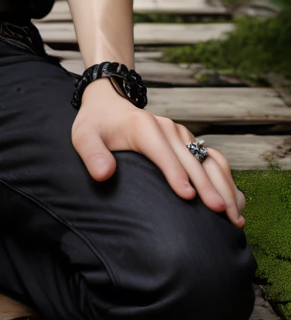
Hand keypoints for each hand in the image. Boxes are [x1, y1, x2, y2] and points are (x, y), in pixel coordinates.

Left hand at [71, 77, 245, 227]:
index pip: (162, 151)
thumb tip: (104, 174)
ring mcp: (182, 135)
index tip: (187, 197)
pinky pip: (214, 160)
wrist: (109, 103)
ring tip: (234, 216)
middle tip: (220, 215)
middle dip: (207, 187)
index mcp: (143, 126)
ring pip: (210, 160)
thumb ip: (92, 154)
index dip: (175, 173)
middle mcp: (168, 128)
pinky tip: (235, 203)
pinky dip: (227, 181)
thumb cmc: (96, 125)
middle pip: (192, 160)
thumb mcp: (83, 136)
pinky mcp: (189, 142)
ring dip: (224, 186)